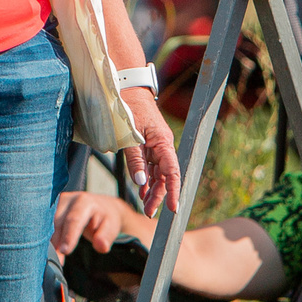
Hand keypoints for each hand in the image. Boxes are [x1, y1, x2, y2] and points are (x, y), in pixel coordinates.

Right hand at [51, 189, 144, 257]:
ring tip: (50, 258)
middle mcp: (68, 199)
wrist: (101, 206)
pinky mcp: (50, 208)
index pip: (74, 220)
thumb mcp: (111, 227)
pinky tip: (46, 250)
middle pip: (57, 222)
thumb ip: (106, 236)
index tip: (64, 251)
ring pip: (47, 223)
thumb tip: (101, 246)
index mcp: (84, 202)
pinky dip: (45, 238)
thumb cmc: (106, 218)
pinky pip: (44, 224)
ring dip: (48, 241)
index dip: (68, 236)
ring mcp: (57, 203)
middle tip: (56, 261)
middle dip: (55, 242)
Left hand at [117, 88, 181, 220]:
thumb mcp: (130, 133)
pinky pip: (150, 167)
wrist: (127, 88)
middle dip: (159, 196)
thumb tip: (141, 183)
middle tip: (150, 213)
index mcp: (163, 142)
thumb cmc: (129, 106)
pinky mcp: (148, 146)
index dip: (173, 191)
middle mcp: (163, 146)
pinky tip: (143, 193)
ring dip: (152, 191)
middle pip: (165, 176)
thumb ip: (135, 158)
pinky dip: (146, 180)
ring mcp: (156, 146)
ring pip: (157, 174)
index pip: (172, 172)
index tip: (174, 208)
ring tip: (147, 208)